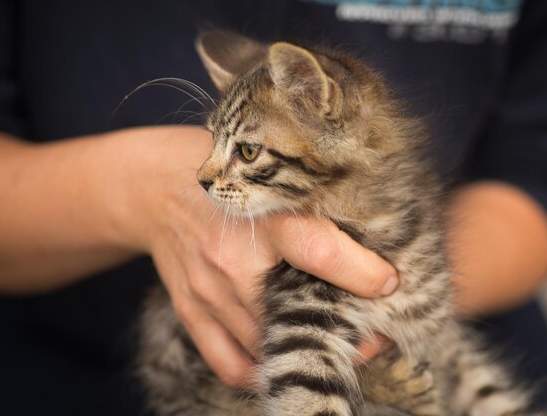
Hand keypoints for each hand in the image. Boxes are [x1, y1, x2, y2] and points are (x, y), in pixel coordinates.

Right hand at [123, 126, 395, 386]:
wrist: (156, 188)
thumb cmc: (228, 179)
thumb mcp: (270, 177)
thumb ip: (312, 203)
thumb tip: (369, 233)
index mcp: (262, 215)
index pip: (321, 251)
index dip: (364, 274)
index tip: (390, 284)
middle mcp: (233, 258)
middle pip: (296, 314)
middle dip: (342, 332)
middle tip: (371, 333)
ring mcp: (208, 290)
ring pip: (266, 345)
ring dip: (303, 349)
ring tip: (332, 342)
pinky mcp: (191, 310)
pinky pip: (228, 363)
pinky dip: (259, 369)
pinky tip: (279, 353)